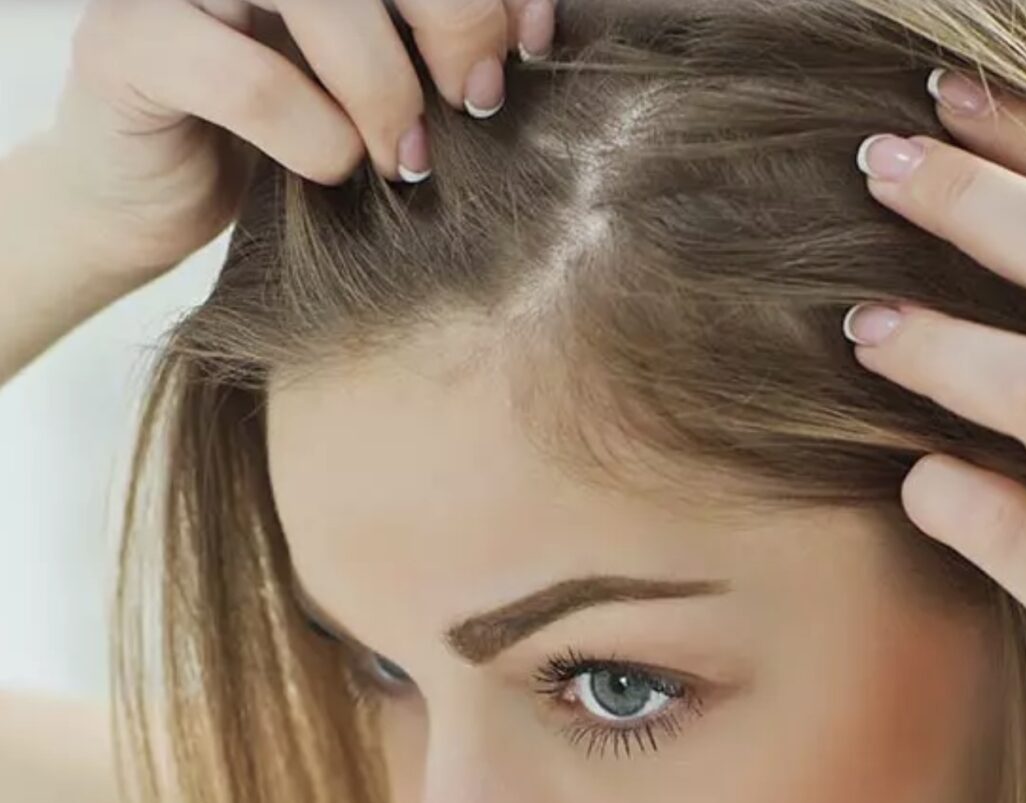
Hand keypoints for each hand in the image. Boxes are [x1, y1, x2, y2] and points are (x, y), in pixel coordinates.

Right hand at [42, 0, 553, 277]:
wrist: (159, 197)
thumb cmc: (287, 134)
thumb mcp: (375, 81)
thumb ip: (431, 44)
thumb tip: (529, 39)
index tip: (532, 45)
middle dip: (450, 13)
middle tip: (476, 99)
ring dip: (382, 80)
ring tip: (408, 155)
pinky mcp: (127, 45)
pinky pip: (242, 76)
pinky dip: (310, 132)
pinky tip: (332, 171)